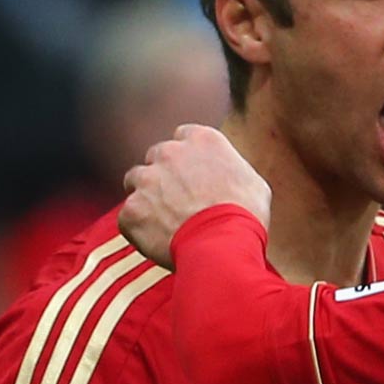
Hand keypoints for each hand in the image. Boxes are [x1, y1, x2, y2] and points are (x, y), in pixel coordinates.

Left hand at [120, 124, 270, 267]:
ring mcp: (146, 180)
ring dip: (148, 198)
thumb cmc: (246, 216)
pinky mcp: (131, 209)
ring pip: (136, 183)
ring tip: (168, 222)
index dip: (188, 158)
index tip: (194, 175)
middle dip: (165, 175)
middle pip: (156, 157)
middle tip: (181, 201)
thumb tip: (227, 175)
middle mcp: (169, 152)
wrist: (224, 245)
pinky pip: (129, 217)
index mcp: (201, 140)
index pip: (184, 137)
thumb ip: (230, 168)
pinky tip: (161, 240)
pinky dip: (141, 228)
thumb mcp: (253, 183)